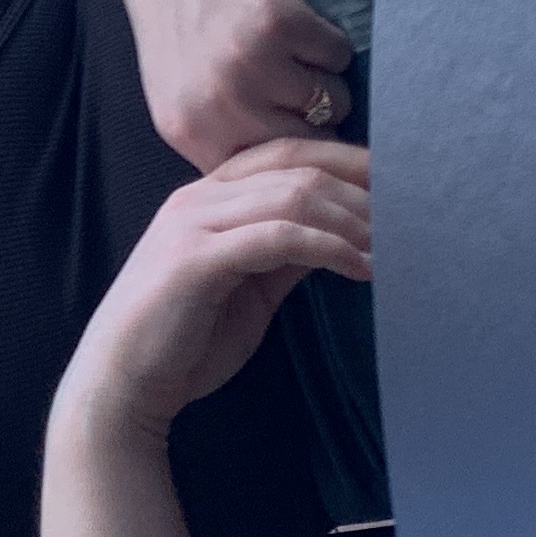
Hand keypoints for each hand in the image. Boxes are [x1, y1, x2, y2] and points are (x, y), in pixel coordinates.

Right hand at [60, 140, 371, 443]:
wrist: (120, 384)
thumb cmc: (182, 342)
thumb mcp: (248, 288)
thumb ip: (284, 254)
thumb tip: (342, 236)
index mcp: (206, 196)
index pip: (286, 152)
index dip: (347, 159)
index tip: (402, 179)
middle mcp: (196, 197)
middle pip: (297, 165)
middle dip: (362, 187)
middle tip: (415, 214)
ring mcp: (193, 224)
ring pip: (293, 196)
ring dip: (354, 221)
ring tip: (394, 248)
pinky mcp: (196, 260)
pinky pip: (279, 237)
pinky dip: (330, 249)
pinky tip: (362, 269)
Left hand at [92, 0, 356, 168]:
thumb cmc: (179, 26)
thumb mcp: (183, 101)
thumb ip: (227, 142)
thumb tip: (296, 177)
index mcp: (191, 136)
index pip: (269, 179)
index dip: (298, 162)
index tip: (314, 146)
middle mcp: (218, 109)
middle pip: (311, 146)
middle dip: (316, 121)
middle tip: (295, 85)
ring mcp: (248, 66)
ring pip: (332, 101)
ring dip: (323, 77)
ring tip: (283, 48)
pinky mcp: (279, 24)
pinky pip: (337, 55)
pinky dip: (326, 39)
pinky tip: (289, 20)